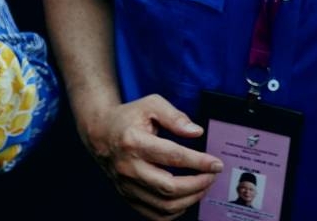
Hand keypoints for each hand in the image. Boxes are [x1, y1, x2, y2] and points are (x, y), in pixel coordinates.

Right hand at [80, 94, 222, 219]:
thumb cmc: (128, 118)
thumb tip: (196, 132)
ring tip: (202, 186)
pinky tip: (185, 198)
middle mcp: (129, 167)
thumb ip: (174, 116)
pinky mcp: (128, 196)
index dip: (199, 162)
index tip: (216, 163)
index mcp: (134, 141)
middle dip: (198, 184)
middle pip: (169, 187)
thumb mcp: (150, 105)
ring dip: (190, 198)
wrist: (100, 133)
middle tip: (212, 175)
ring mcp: (127, 185)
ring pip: (164, 204)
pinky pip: (154, 215)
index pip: (173, 156)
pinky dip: (175, 212)